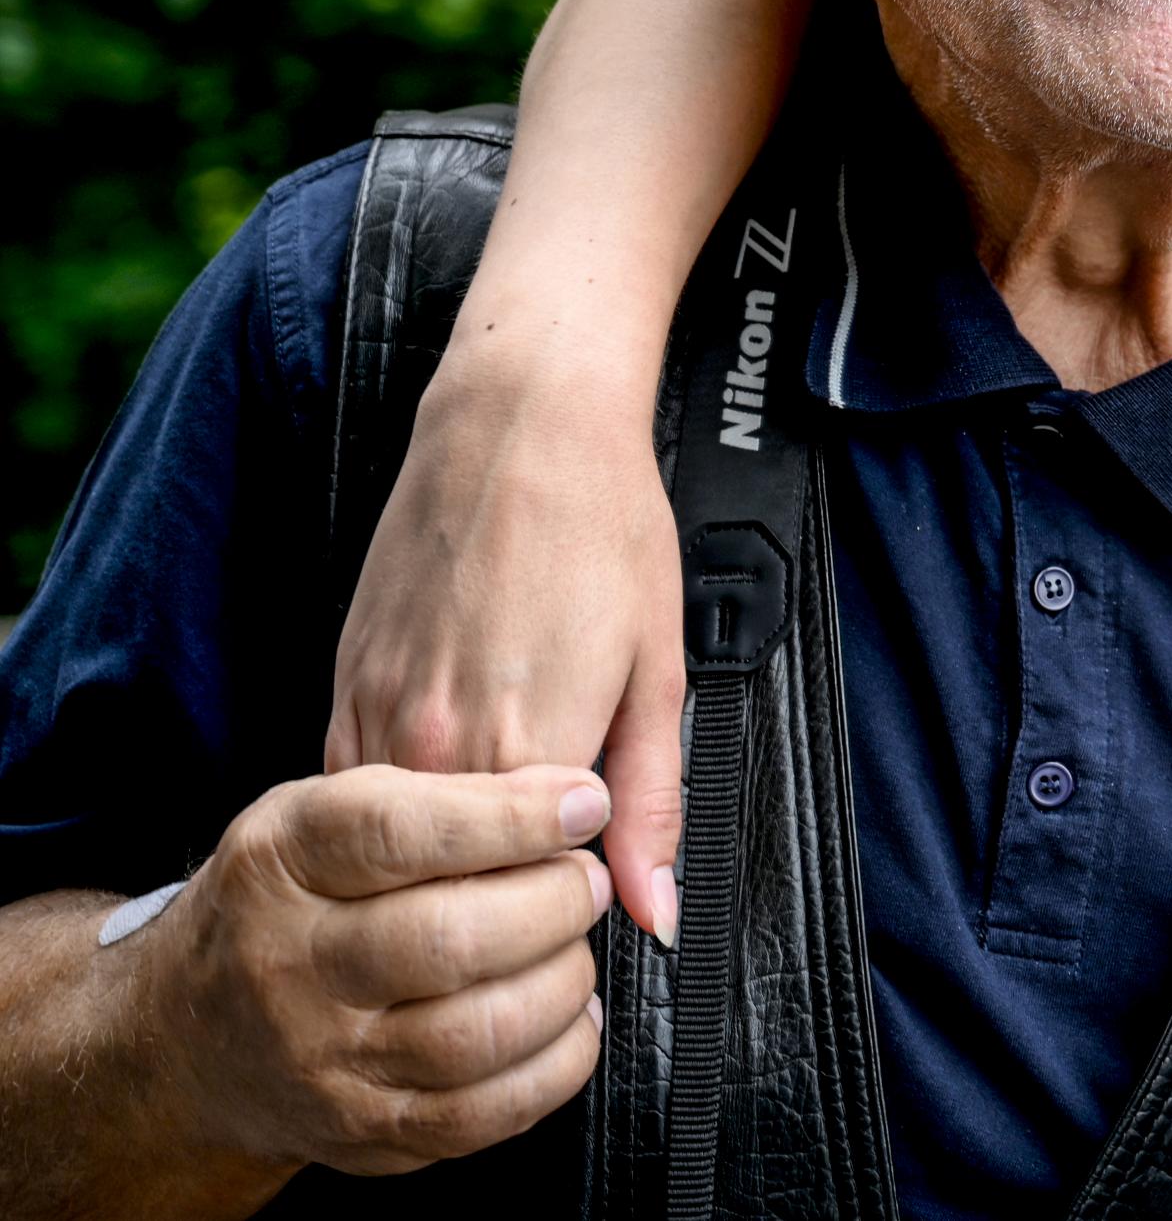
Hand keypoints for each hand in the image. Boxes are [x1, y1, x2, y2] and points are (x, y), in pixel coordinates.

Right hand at [130, 766, 610, 1179]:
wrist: (186, 1039)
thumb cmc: (285, 904)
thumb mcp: (319, 816)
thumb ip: (435, 795)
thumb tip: (571, 799)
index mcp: (281, 864)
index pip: (400, 833)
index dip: (512, 817)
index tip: (584, 804)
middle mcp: (289, 966)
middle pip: (450, 940)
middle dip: (554, 904)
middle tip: (584, 883)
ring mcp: (323, 1061)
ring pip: (475, 1033)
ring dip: (563, 984)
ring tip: (573, 949)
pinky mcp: (362, 1130)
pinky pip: (482, 1114)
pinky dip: (555, 1065)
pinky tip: (566, 1022)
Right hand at [328, 367, 684, 945]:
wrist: (519, 425)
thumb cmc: (604, 527)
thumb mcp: (661, 668)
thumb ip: (652, 803)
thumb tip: (656, 911)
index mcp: (525, 748)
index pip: (527, 901)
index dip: (564, 912)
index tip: (588, 893)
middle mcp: (435, 744)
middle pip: (452, 887)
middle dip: (502, 901)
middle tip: (551, 871)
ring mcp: (377, 717)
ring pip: (395, 849)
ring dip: (443, 858)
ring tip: (498, 829)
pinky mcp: (343, 688)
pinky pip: (359, 794)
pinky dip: (399, 811)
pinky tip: (443, 788)